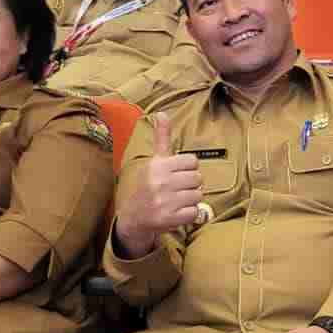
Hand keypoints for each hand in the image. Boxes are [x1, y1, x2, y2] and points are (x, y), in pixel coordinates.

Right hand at [115, 114, 203, 257]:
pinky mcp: (169, 218)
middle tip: (178, 189)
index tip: (178, 174)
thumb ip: (162, 137)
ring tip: (177, 201)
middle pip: (198, 178)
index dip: (188, 169)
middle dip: (191, 185)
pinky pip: (195, 213)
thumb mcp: (154, 161)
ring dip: (191, 200)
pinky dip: (190, 214)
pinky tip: (177, 212)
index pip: (193, 162)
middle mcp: (160, 182)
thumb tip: (162, 113)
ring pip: (198, 196)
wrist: (133, 217)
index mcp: (158, 165)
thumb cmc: (149, 185)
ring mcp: (164, 201)